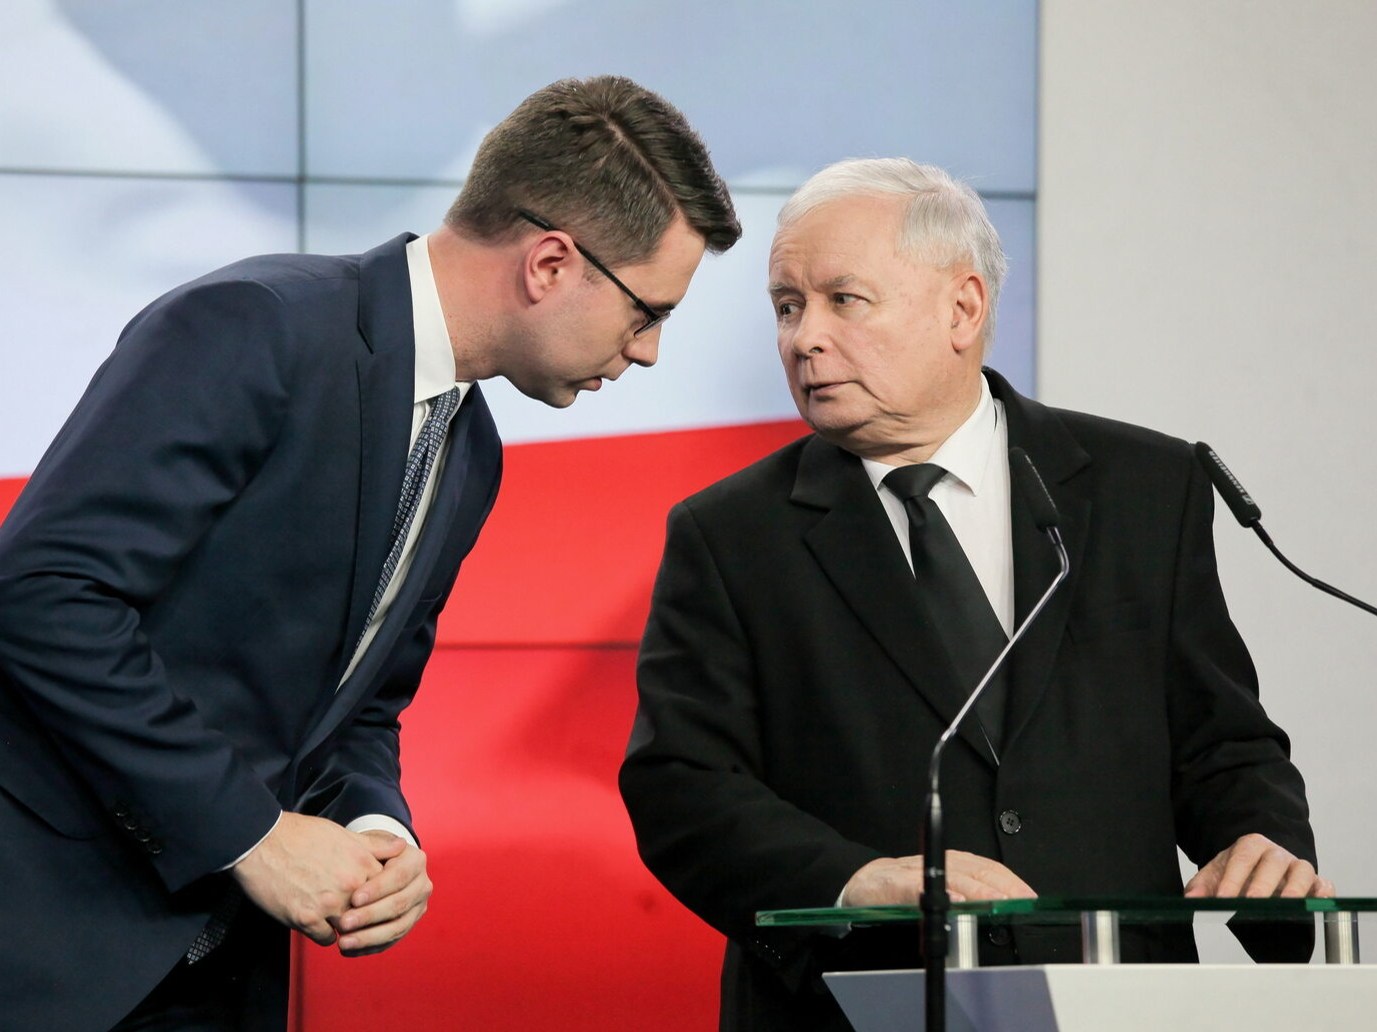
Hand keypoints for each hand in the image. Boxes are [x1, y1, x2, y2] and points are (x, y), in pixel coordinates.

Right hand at [230, 812, 383, 944]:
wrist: (262, 841)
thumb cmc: (301, 835)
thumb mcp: (343, 835)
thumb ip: (374, 846)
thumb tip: (402, 847)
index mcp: (362, 863)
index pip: (387, 890)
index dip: (380, 896)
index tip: (374, 900)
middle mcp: (350, 885)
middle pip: (371, 912)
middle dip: (366, 915)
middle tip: (357, 915)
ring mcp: (328, 903)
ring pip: (351, 928)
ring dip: (346, 926)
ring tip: (338, 920)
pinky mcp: (305, 919)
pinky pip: (327, 939)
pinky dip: (324, 934)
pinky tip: (319, 924)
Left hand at [332, 830, 432, 956]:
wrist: (379, 863)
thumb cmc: (369, 851)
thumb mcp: (372, 844)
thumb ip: (378, 845)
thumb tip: (396, 843)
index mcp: (416, 861)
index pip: (399, 877)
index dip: (377, 889)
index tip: (354, 899)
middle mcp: (423, 885)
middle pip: (399, 904)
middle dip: (370, 916)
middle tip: (343, 924)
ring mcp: (418, 907)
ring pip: (397, 927)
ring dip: (368, 937)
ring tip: (343, 943)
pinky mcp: (408, 924)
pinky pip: (391, 940)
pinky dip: (369, 947)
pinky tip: (348, 951)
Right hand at [842, 851, 1035, 905]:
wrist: (858, 885)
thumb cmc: (899, 889)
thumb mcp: (936, 886)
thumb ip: (965, 892)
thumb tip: (1001, 904)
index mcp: (950, 863)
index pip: (987, 869)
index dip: (1010, 881)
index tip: (1029, 897)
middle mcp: (936, 863)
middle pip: (975, 871)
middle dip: (1001, 887)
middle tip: (1021, 901)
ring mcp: (915, 873)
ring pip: (952, 877)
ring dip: (978, 890)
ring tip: (998, 902)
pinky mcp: (894, 885)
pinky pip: (918, 888)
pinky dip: (936, 893)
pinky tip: (953, 900)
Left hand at [1184, 833, 1334, 898]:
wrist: (1262, 870)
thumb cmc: (1239, 873)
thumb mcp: (1217, 875)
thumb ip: (1201, 886)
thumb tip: (1190, 900)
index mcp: (1250, 845)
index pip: (1241, 858)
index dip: (1232, 878)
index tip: (1223, 898)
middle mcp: (1277, 853)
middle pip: (1272, 862)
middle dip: (1262, 884)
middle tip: (1251, 902)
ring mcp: (1298, 866)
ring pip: (1301, 871)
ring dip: (1294, 889)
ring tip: (1285, 906)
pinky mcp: (1317, 882)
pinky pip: (1325, 885)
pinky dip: (1322, 894)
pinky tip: (1314, 905)